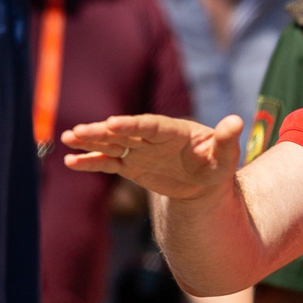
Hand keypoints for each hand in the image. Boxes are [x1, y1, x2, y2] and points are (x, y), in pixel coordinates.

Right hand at [60, 114, 239, 201]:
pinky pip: (108, 163)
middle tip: (78, 131)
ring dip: (89, 141)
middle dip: (101, 131)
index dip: (131, 124)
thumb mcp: (226, 156)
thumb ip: (227, 139)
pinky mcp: (131, 166)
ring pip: (110, 144)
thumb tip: (235, 121)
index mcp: (172, 131)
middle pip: (122, 132)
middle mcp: (150, 138)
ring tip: (67, 138)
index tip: (112, 123)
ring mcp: (138, 151)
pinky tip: (70, 162)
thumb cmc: (216, 164)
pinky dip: (90, 163)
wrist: (204, 181)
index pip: (149, 125)